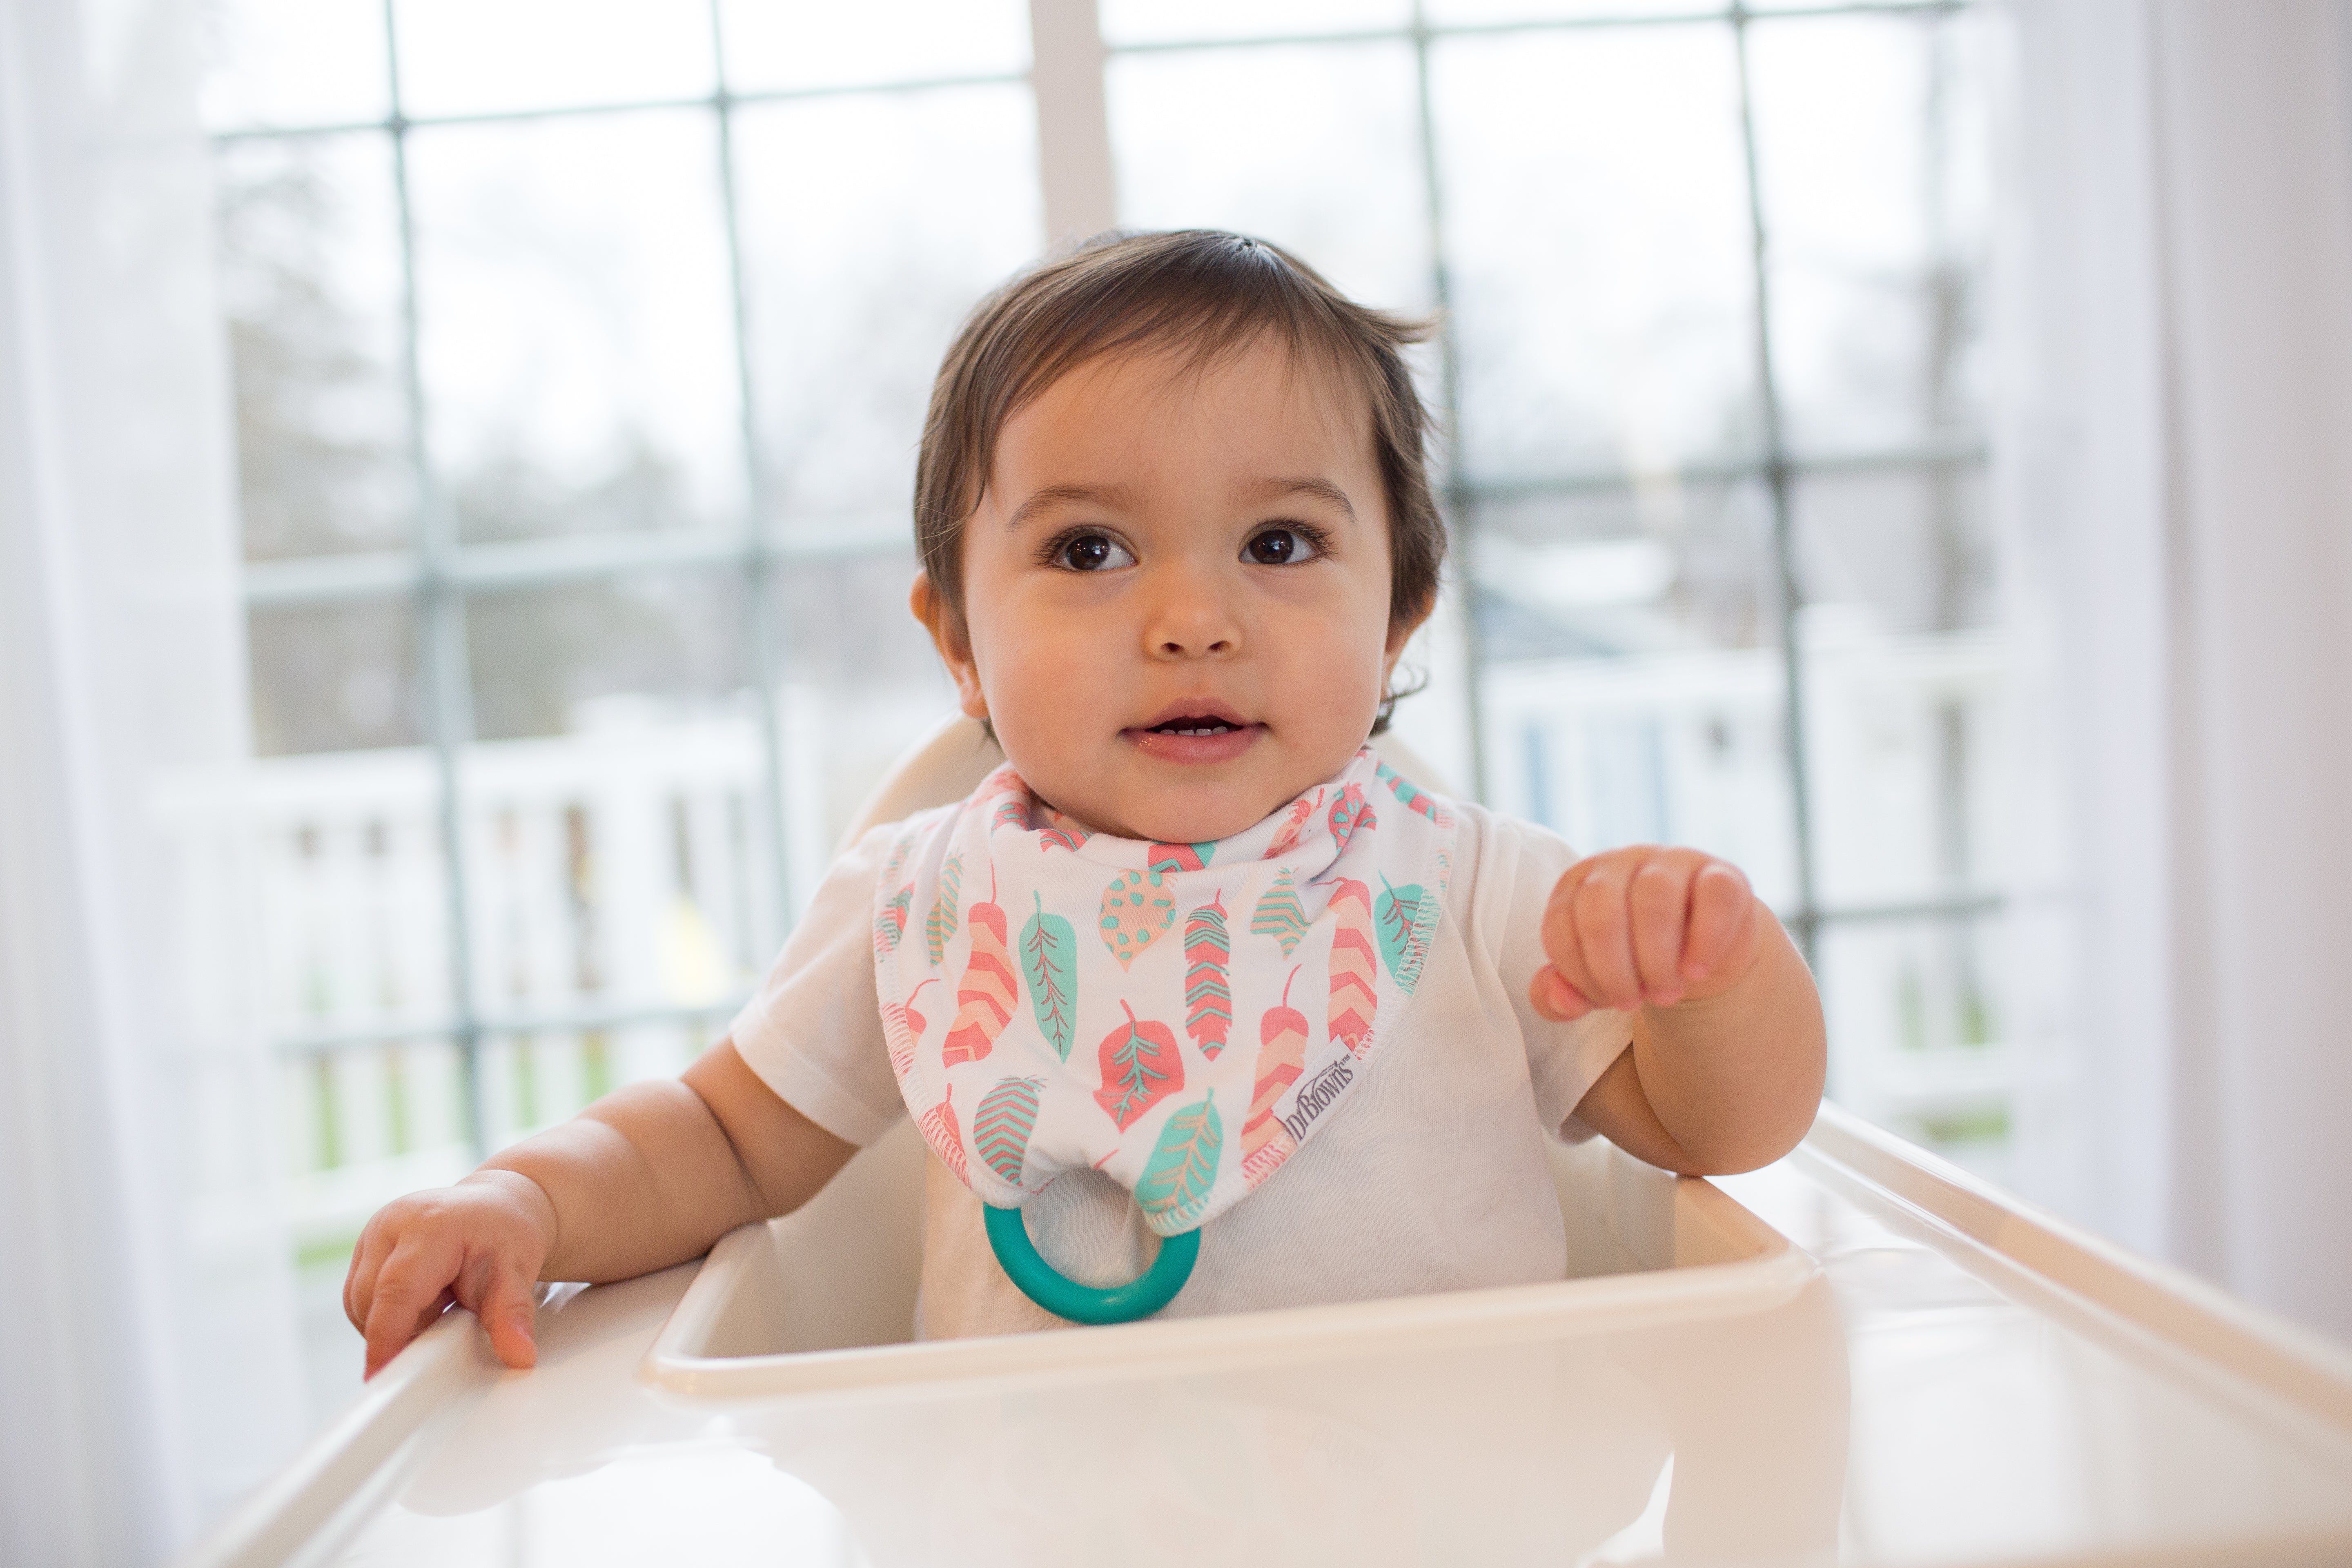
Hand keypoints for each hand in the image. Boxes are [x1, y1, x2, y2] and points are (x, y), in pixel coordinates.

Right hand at [343, 1170, 556, 1377]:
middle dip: (403, 1327)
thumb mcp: (517, 1273)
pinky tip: (420, 1299)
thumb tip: (521, 1356)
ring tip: (438, 1301)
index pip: (397, 1289)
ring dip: (393, 1320)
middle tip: (448, 1316)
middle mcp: (391, 1224)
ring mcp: (372, 1234)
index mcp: (429, 1225)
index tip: (380, 1377)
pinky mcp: (364, 1248)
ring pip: (360, 1304)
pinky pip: (360, 1298)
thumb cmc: (505, 1235)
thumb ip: (512, 1315)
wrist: (497, 1207)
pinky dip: (387, 1311)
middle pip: (372, 1301)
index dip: (386, 1336)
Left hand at [1531, 845, 1762, 1020]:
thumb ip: (1557, 995)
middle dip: (1613, 969)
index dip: (1578, 973)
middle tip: (1632, 1004)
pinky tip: (1696, 972)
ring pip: (1654, 897)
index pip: (1560, 925)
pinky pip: (1713, 895)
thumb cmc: (1634, 964)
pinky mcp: (1721, 875)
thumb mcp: (1592, 984)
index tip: (1602, 1001)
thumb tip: (1562, 1000)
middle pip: (1601, 908)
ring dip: (1656, 959)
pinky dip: (1704, 941)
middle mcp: (1619, 863)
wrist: (1701, 958)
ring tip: (1664, 995)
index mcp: (1578, 884)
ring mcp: (1671, 862)